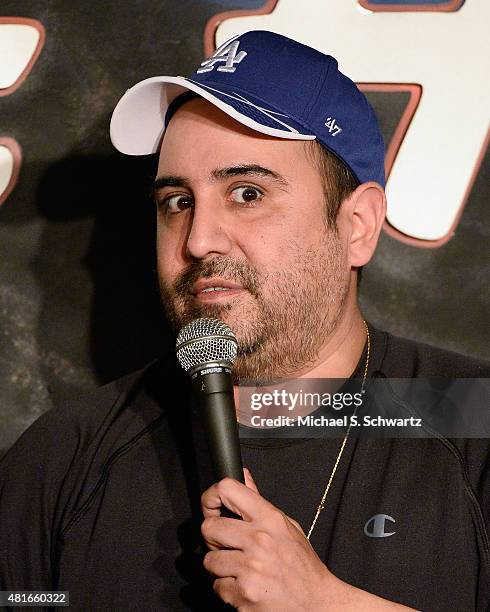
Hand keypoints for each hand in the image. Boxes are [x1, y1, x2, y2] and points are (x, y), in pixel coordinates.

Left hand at [200, 468, 333, 610]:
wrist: (316, 603)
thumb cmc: (302, 566)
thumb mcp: (287, 526)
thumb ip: (260, 502)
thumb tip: (244, 476)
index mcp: (270, 518)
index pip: (227, 490)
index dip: (211, 497)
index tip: (211, 507)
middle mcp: (259, 540)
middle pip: (209, 527)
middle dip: (213, 538)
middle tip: (227, 545)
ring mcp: (250, 567)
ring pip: (209, 560)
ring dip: (220, 567)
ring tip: (241, 568)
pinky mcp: (243, 593)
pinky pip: (217, 586)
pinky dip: (228, 589)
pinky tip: (245, 585)